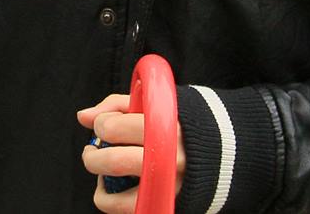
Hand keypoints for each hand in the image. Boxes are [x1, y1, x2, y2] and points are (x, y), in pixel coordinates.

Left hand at [78, 96, 185, 212]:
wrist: (227, 153)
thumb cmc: (181, 125)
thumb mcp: (154, 106)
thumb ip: (116, 106)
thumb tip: (83, 117)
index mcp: (165, 127)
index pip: (116, 127)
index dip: (101, 125)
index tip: (103, 125)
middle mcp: (169, 159)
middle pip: (115, 162)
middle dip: (93, 157)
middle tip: (91, 151)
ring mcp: (170, 187)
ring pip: (119, 197)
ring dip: (101, 186)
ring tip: (101, 173)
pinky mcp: (170, 205)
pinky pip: (131, 211)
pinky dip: (113, 202)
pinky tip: (114, 188)